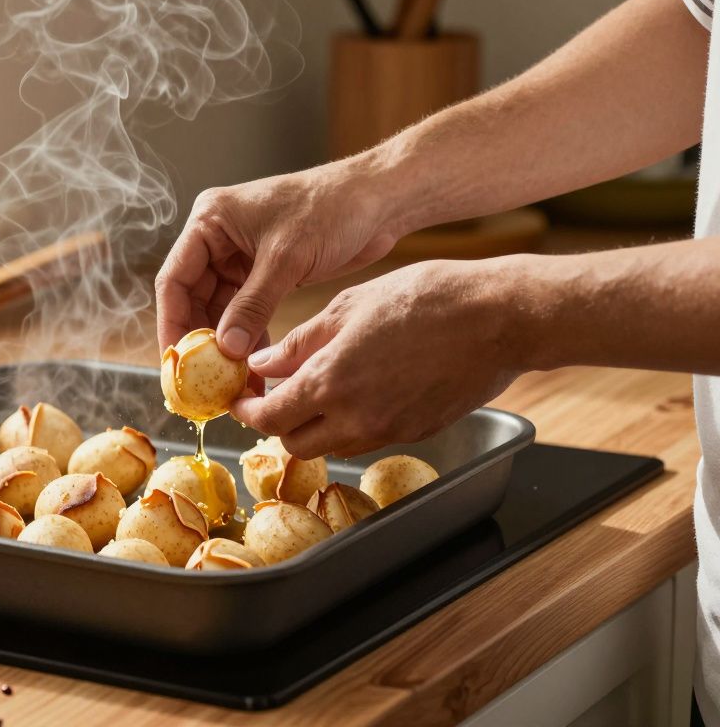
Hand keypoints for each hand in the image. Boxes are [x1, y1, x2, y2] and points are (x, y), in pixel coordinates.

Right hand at [154, 157, 401, 358]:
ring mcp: (240, 256)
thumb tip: (226, 350)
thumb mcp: (286, 259)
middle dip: (200, 340)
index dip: (173, 324)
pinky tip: (253, 368)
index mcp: (210, 221)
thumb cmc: (331, 209)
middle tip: (205, 379)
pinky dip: (247, 337)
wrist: (378, 199)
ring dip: (225, 344)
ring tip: (231, 380)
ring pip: (219, 310)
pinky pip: (245, 311)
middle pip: (193, 299)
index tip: (177, 362)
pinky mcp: (264, 272)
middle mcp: (218, 238)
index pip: (175, 280)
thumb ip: (252, 305)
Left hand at [230, 258, 527, 458]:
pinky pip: (368, 439)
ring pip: (332, 445)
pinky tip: (361, 390)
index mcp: (330, 383)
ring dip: (315, 426)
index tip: (242, 398)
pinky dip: (352, 424)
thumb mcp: (348, 306)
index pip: (268, 418)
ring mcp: (389, 430)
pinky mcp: (416, 433)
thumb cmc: (427, 298)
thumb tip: (262, 363)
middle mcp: (356, 418)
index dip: (248, 411)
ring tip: (319, 388)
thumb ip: (300, 343)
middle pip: (295, 443)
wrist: (500, 318)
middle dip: (278, 422)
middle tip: (276, 394)